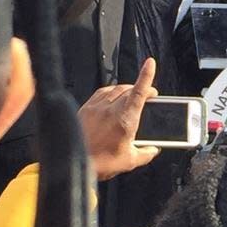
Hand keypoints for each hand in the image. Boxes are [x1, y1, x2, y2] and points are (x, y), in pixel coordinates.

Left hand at [78, 58, 159, 180]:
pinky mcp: (85, 109)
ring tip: (131, 96)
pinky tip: (111, 98)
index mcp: (125, 119)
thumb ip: (146, 153)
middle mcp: (110, 109)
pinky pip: (100, 93)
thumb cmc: (100, 163)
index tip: (150, 64)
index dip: (146, 76)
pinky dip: (110, 92)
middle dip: (140, 88)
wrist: (73, 162)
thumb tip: (153, 150)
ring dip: (125, 89)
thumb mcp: (130, 161)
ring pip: (114, 89)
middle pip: (128, 89)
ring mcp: (96, 107)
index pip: (139, 92)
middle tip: (148, 95)